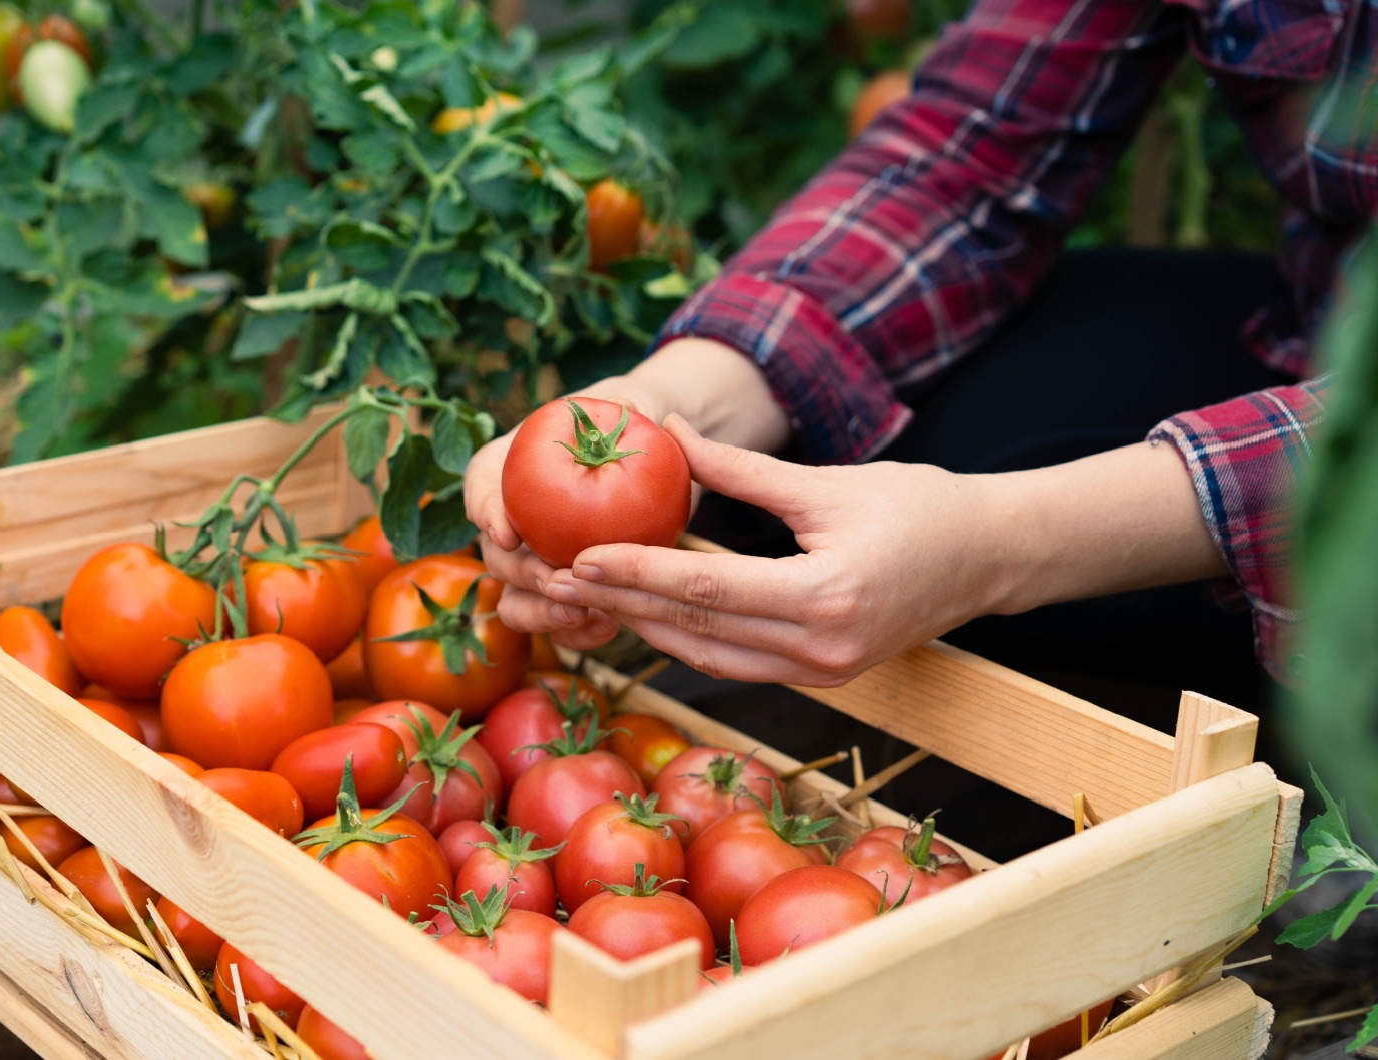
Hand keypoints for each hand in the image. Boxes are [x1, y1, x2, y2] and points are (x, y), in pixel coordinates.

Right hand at [464, 375, 674, 650]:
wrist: (658, 464)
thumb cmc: (634, 424)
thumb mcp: (632, 404)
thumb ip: (627, 407)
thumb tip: (629, 411)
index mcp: (511, 465)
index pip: (480, 482)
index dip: (485, 510)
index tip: (508, 533)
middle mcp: (513, 520)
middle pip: (495, 556)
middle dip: (522, 575)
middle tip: (558, 582)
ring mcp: (534, 564)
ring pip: (515, 603)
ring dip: (540, 615)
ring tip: (578, 615)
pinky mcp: (567, 595)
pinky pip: (557, 625)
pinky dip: (576, 633)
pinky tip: (608, 626)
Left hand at [536, 417, 1226, 685]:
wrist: (993, 558)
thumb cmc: (921, 506)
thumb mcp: (827, 482)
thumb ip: (741, 470)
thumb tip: (665, 435)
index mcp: (826, 596)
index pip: (708, 588)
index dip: (637, 574)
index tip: (577, 557)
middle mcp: (822, 649)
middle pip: (697, 632)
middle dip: (621, 608)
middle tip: (557, 584)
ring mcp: (825, 673)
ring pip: (710, 657)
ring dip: (646, 629)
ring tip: (586, 602)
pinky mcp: (825, 677)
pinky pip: (737, 664)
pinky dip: (689, 639)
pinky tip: (647, 615)